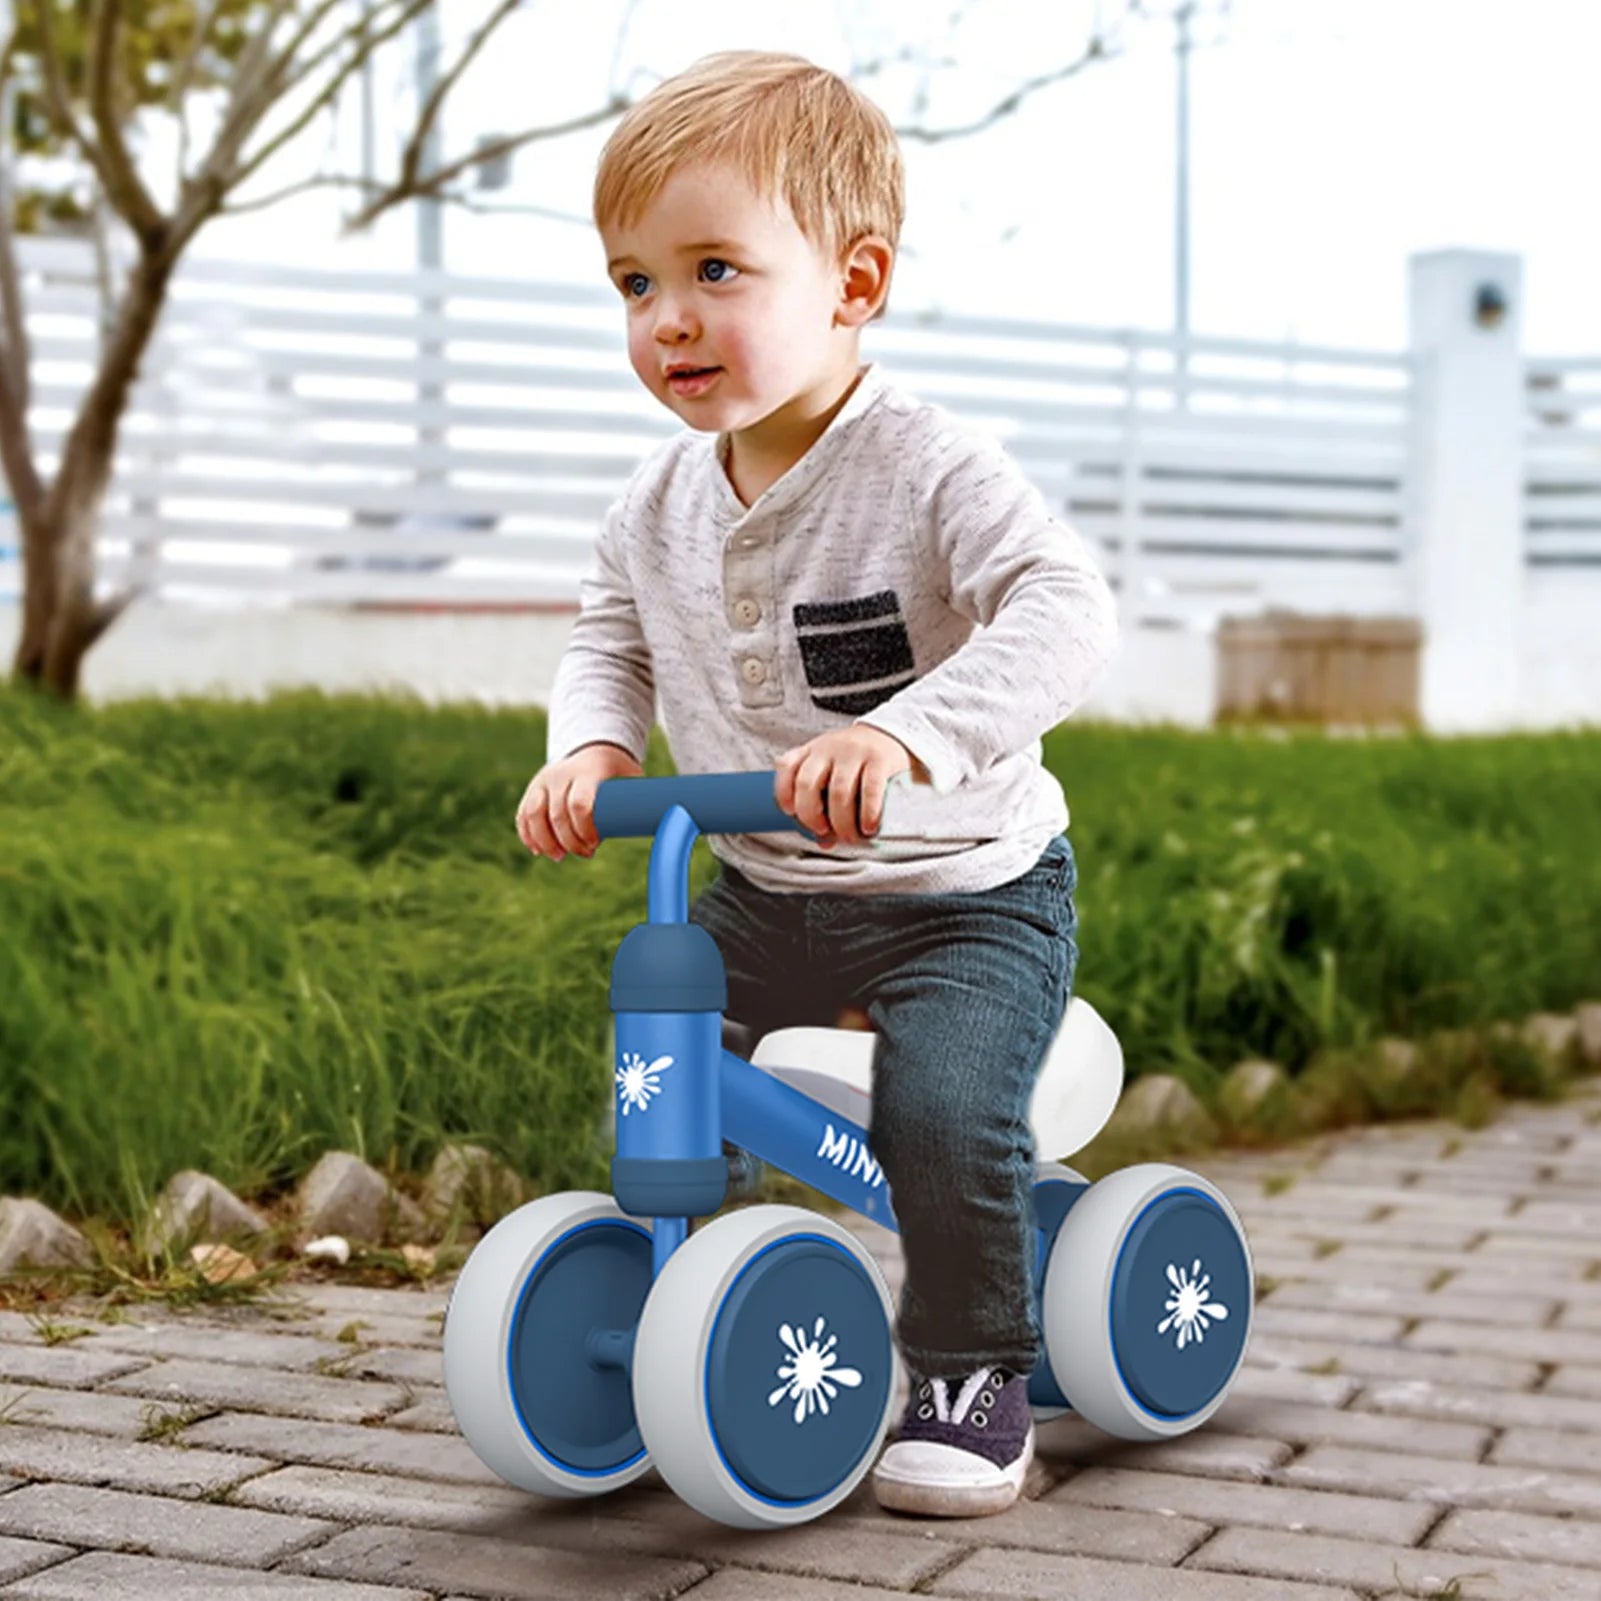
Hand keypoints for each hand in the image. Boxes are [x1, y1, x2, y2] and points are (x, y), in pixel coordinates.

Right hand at [516, 742, 642, 859]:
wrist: (593, 748)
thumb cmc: (619, 771)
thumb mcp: (634, 777)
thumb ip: (645, 798)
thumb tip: (676, 824)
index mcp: (588, 771)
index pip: (579, 804)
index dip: (585, 829)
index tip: (596, 844)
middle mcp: (561, 774)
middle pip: (557, 815)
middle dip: (569, 841)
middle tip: (585, 854)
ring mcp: (543, 781)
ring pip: (534, 815)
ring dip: (545, 841)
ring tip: (559, 857)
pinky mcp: (533, 789)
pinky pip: (523, 814)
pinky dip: (528, 835)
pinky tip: (538, 850)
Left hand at [774, 725, 925, 847]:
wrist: (891, 735)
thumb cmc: (857, 761)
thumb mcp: (833, 771)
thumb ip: (824, 804)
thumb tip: (824, 842)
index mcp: (812, 751)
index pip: (786, 766)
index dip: (783, 793)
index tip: (791, 814)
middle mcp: (829, 749)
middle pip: (807, 784)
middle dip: (811, 816)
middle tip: (823, 832)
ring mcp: (854, 753)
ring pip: (838, 792)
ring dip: (842, 822)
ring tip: (850, 836)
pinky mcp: (879, 759)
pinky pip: (870, 790)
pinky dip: (868, 813)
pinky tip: (869, 827)